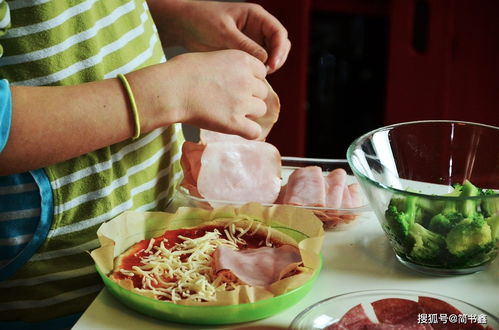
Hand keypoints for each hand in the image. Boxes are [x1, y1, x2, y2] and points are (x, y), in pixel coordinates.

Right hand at [130, 49, 268, 139]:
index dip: (251, 79)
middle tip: (231, 100)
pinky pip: (255, 131)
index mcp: (243, 60)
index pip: (262, 73)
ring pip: (261, 110)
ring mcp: (242, 102)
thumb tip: (235, 79)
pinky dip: (249, 132)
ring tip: (230, 112)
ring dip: (249, 113)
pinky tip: (239, 129)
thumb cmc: (182, 71)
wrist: (171, 89)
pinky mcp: (234, 122)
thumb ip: (230, 67)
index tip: (236, 84)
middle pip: (262, 92)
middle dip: (250, 96)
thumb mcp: (213, 57)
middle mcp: (247, 80)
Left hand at [149, 0, 290, 73]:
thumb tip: (265, 60)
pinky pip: (257, 64)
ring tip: (257, 78)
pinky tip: (249, 80)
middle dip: (277, 60)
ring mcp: (252, 41)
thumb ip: (244, 45)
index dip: (279, 49)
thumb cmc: (201, 20)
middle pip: (279, 45)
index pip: (278, 33)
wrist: (183, 25)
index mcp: (256, 16)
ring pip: (270, 56)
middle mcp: (257, 28)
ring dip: (268, 68)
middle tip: (266, 74)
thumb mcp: (223, 32)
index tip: (271, 65)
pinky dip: (257, 72)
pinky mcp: (243, 53)